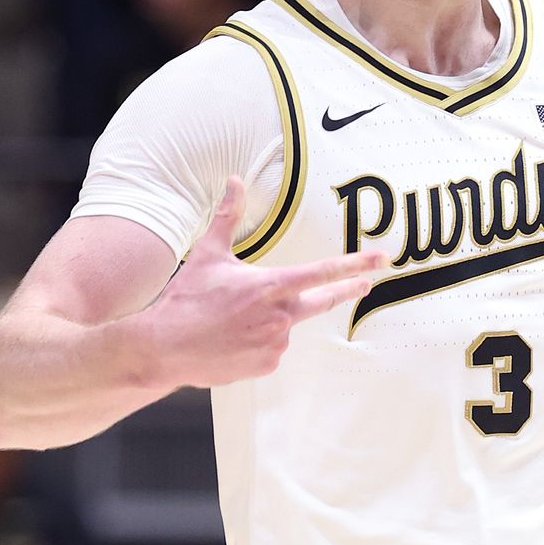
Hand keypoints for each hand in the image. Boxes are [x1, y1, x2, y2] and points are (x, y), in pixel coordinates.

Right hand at [141, 177, 383, 389]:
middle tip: (364, 284)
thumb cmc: (186, 300)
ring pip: (288, 324)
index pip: (323, 273)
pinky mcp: (267, 364)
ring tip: (234, 320)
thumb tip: (234, 180)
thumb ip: (228, 216)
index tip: (380, 261)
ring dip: (274, 318)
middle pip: (324, 300)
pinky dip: (260, 340)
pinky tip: (232, 338)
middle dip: (347, 289)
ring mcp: (275, 343)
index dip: (355, 265)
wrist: (164, 348)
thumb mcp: (208, 254)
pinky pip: (273, 348)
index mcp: (270, 286)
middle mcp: (280, 316)